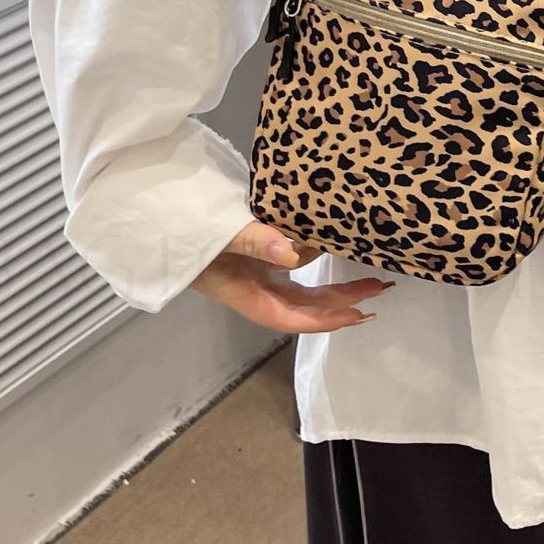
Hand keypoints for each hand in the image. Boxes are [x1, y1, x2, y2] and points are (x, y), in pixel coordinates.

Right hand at [190, 219, 393, 331]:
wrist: (163, 222)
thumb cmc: (186, 234)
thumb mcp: (218, 237)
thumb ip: (253, 242)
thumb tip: (292, 253)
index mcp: (247, 294)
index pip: (292, 317)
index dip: (325, 320)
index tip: (358, 314)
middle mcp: (257, 288)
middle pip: (307, 305)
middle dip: (343, 302)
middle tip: (380, 290)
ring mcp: (257, 273)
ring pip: (305, 285)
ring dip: (335, 282)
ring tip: (371, 272)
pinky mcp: (257, 255)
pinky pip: (293, 261)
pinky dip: (314, 255)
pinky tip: (334, 242)